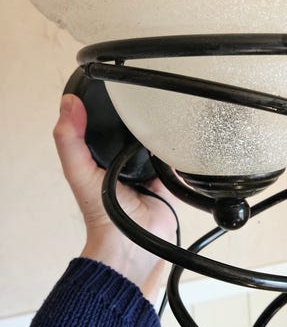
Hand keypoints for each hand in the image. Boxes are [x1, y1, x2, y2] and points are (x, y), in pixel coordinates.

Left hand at [53, 94, 176, 303]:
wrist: (133, 244)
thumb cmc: (103, 216)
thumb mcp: (78, 173)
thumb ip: (70, 141)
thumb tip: (68, 105)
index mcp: (101, 157)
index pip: (102, 124)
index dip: (104, 105)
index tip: (110, 82)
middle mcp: (125, 161)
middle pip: (132, 130)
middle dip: (138, 116)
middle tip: (144, 95)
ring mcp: (148, 169)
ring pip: (155, 141)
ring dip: (159, 131)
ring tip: (164, 111)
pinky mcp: (168, 179)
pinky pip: (175, 158)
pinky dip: (177, 149)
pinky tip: (179, 137)